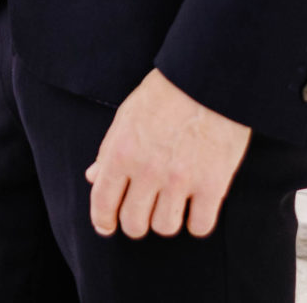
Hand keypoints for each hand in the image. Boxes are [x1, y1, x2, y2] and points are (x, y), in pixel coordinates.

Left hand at [86, 70, 250, 239]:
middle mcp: (147, 171)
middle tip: (143, 212)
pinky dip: (197, 222)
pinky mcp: (213, 184)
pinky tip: (197, 207)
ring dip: (166, 219)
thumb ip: (108, 151)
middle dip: (135, 222)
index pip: (103, 203)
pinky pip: (200, 226)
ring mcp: (181, 180)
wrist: (208, 79)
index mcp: (121, 153)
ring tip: (172, 204)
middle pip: (134, 223)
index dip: (103, 221)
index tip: (107, 226)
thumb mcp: (126, 116)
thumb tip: (93, 178)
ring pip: (165, 228)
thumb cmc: (165, 94)